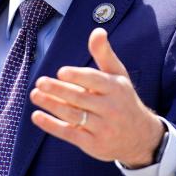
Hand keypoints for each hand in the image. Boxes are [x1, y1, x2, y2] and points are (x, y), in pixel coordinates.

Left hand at [30, 28, 163, 167]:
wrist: (140, 138)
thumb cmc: (123, 100)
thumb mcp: (118, 76)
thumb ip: (104, 54)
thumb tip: (97, 31)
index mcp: (117, 89)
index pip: (96, 81)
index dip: (78, 76)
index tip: (61, 71)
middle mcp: (111, 109)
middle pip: (81, 98)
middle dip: (59, 90)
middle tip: (40, 82)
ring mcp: (102, 128)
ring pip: (73, 116)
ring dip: (51, 106)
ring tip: (34, 95)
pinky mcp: (93, 144)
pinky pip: (69, 134)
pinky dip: (52, 126)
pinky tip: (37, 116)